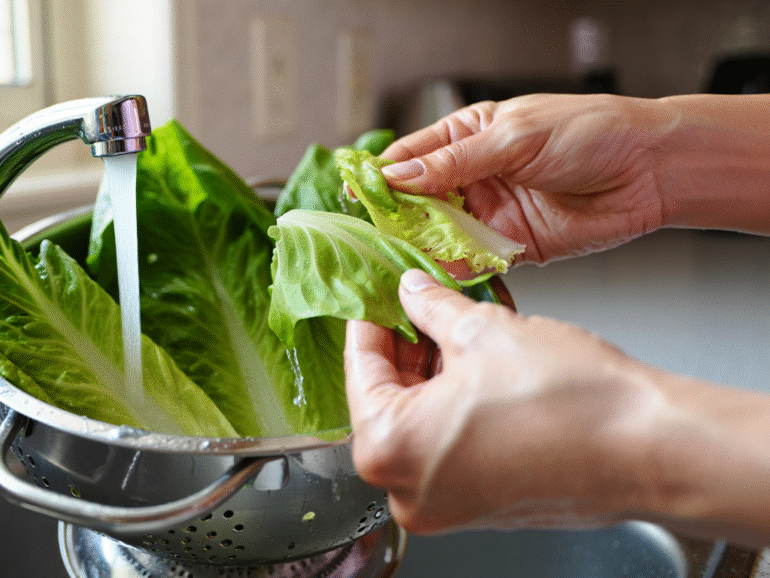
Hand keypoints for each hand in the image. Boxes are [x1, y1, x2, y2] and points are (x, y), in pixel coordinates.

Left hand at [344, 268, 667, 534]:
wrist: (652, 450)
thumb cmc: (574, 404)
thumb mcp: (483, 330)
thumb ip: (431, 308)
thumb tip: (412, 291)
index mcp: (390, 447)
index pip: (359, 369)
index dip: (370, 321)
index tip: (375, 296)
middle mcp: (407, 489)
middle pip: (385, 400)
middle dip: (404, 348)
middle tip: (416, 305)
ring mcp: (443, 503)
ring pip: (418, 424)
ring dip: (430, 375)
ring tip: (453, 329)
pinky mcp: (478, 505)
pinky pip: (446, 448)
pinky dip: (452, 407)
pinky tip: (475, 367)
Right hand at [379, 94, 679, 263]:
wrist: (650, 170)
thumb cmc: (590, 133)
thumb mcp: (515, 138)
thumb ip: (456, 162)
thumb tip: (399, 176)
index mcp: (467, 137)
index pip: (409, 159)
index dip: (381, 178)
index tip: (357, 197)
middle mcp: (471, 177)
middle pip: (416, 203)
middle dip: (394, 220)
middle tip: (373, 239)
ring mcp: (488, 213)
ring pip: (439, 236)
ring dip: (419, 249)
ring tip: (396, 263)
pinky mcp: (509, 247)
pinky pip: (471, 262)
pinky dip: (453, 271)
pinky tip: (437, 277)